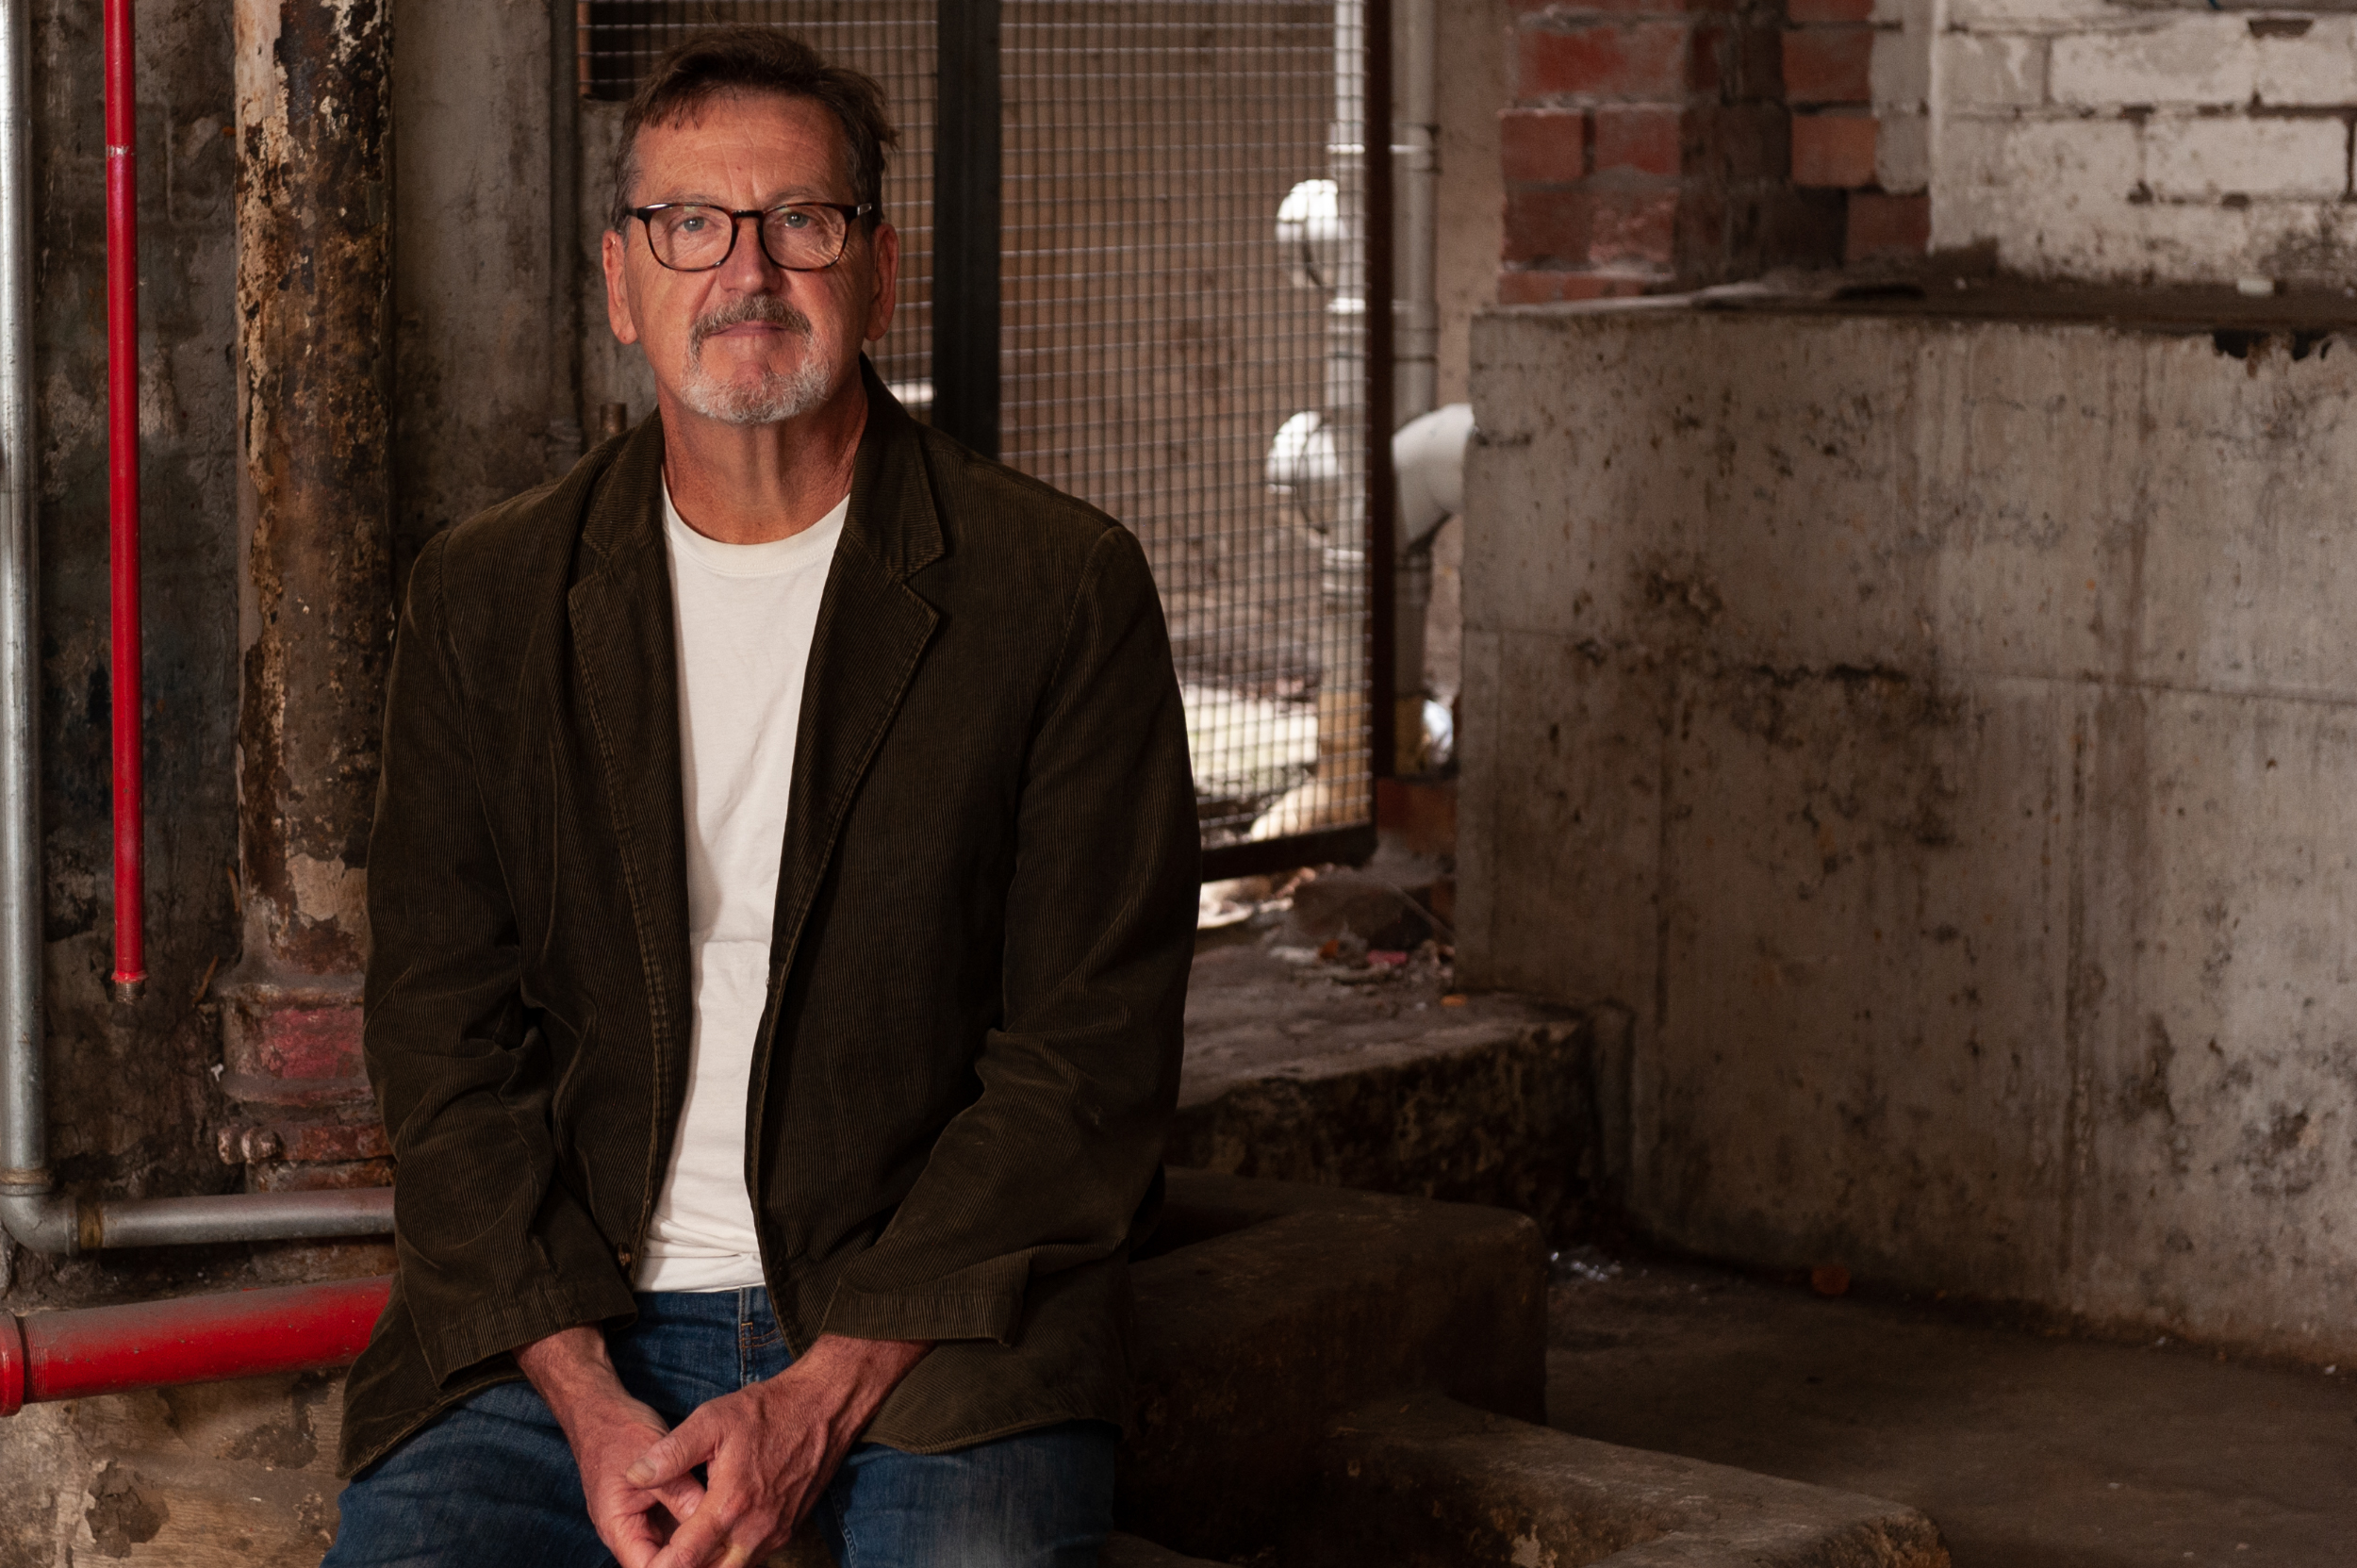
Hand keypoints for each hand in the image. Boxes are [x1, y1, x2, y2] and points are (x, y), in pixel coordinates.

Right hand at [517, 1326, 707, 1567]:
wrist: (603, 1412)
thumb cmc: (622, 1432)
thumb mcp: (656, 1460)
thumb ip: (682, 1492)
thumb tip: (713, 1523)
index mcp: (618, 1526)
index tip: (713, 1558)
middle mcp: (629, 1532)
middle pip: (663, 1563)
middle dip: (693, 1560)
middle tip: (730, 1551)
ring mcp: (642, 1522)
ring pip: (673, 1549)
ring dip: (698, 1548)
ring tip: (731, 1544)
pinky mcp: (656, 1510)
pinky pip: (678, 1529)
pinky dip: (697, 1529)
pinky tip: (725, 1527)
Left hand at [627, 1333, 928, 1567]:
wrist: (824, 1408)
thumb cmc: (767, 1410)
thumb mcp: (713, 1420)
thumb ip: (671, 1452)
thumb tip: (632, 1475)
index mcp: (729, 1505)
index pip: (683, 1561)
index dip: (657, 1567)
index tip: (642, 1561)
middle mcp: (753, 1530)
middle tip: (659, 1558)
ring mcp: (773, 1534)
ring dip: (705, 1566)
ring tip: (683, 1553)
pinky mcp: (786, 1531)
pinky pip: (752, 1560)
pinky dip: (728, 1560)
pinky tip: (713, 1544)